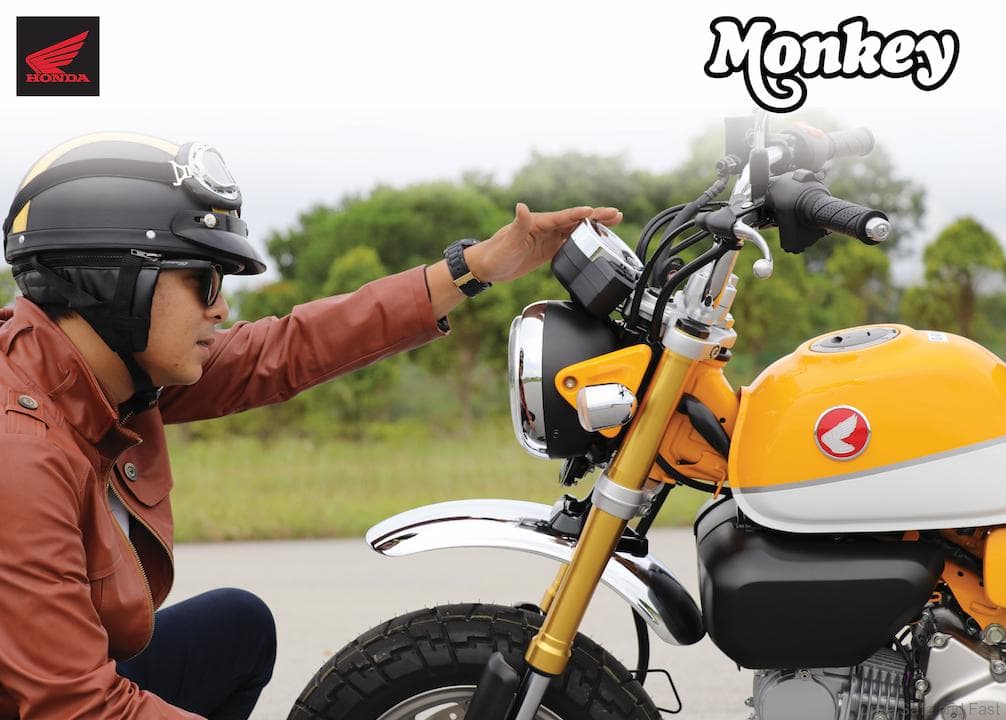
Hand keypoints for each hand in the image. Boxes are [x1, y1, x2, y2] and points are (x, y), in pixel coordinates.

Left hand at [466, 203, 622, 283]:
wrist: (487, 267)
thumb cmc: (495, 253)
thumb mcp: (508, 240)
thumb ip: (518, 224)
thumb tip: (522, 207)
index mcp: (538, 222)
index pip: (564, 216)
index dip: (581, 214)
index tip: (596, 212)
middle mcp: (545, 227)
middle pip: (576, 220)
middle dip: (597, 217)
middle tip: (617, 214)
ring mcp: (548, 238)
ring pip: (576, 229)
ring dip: (595, 226)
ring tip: (614, 223)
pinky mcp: (548, 249)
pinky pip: (570, 242)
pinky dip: (585, 240)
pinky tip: (596, 240)